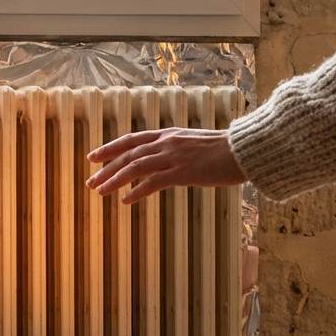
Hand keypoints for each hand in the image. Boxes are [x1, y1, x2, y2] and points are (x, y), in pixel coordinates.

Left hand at [86, 128, 246, 203]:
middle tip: (89, 181)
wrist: (246, 149)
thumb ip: (179, 149)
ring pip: (135, 167)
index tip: (92, 157)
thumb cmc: (226, 149)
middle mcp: (167, 142)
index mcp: (169, 134)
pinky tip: (125, 201)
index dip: (110, 148)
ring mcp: (175, 156)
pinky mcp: (184, 171)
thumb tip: (168, 159)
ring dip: (114, 179)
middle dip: (106, 168)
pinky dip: (137, 191)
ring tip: (100, 191)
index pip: (131, 139)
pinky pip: (153, 182)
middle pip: (128, 154)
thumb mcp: (197, 144)